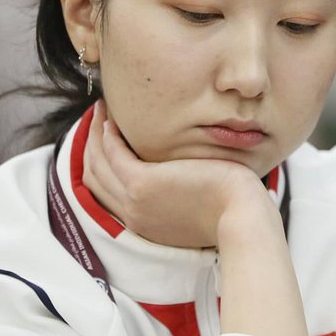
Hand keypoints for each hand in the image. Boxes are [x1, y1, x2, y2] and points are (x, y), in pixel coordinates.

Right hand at [83, 101, 270, 248]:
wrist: (243, 216)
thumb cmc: (233, 208)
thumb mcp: (196, 205)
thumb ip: (178, 193)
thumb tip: (180, 174)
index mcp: (145, 224)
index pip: (107, 193)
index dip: (101, 163)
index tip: (106, 139)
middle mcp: (133, 216)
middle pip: (95, 178)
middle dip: (93, 145)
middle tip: (98, 119)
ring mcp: (134, 202)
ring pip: (98, 163)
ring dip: (95, 134)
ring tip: (101, 111)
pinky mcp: (142, 184)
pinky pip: (112, 154)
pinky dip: (107, 134)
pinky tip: (111, 116)